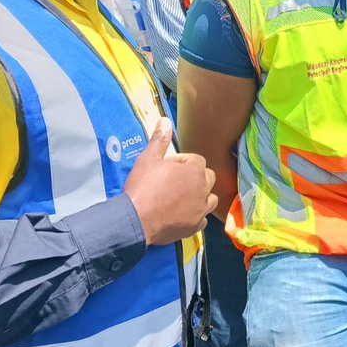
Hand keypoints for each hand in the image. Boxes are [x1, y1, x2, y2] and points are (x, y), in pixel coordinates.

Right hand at [125, 118, 217, 245]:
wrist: (136, 220)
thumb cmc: (143, 187)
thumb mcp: (148, 159)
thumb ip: (159, 139)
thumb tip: (164, 120)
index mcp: (195, 170)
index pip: (197, 160)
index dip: (182, 162)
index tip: (167, 168)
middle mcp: (203, 189)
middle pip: (207, 177)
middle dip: (195, 177)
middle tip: (175, 182)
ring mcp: (201, 209)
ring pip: (210, 199)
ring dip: (200, 196)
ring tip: (181, 198)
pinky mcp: (195, 226)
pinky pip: (203, 219)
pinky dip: (195, 216)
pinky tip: (182, 215)